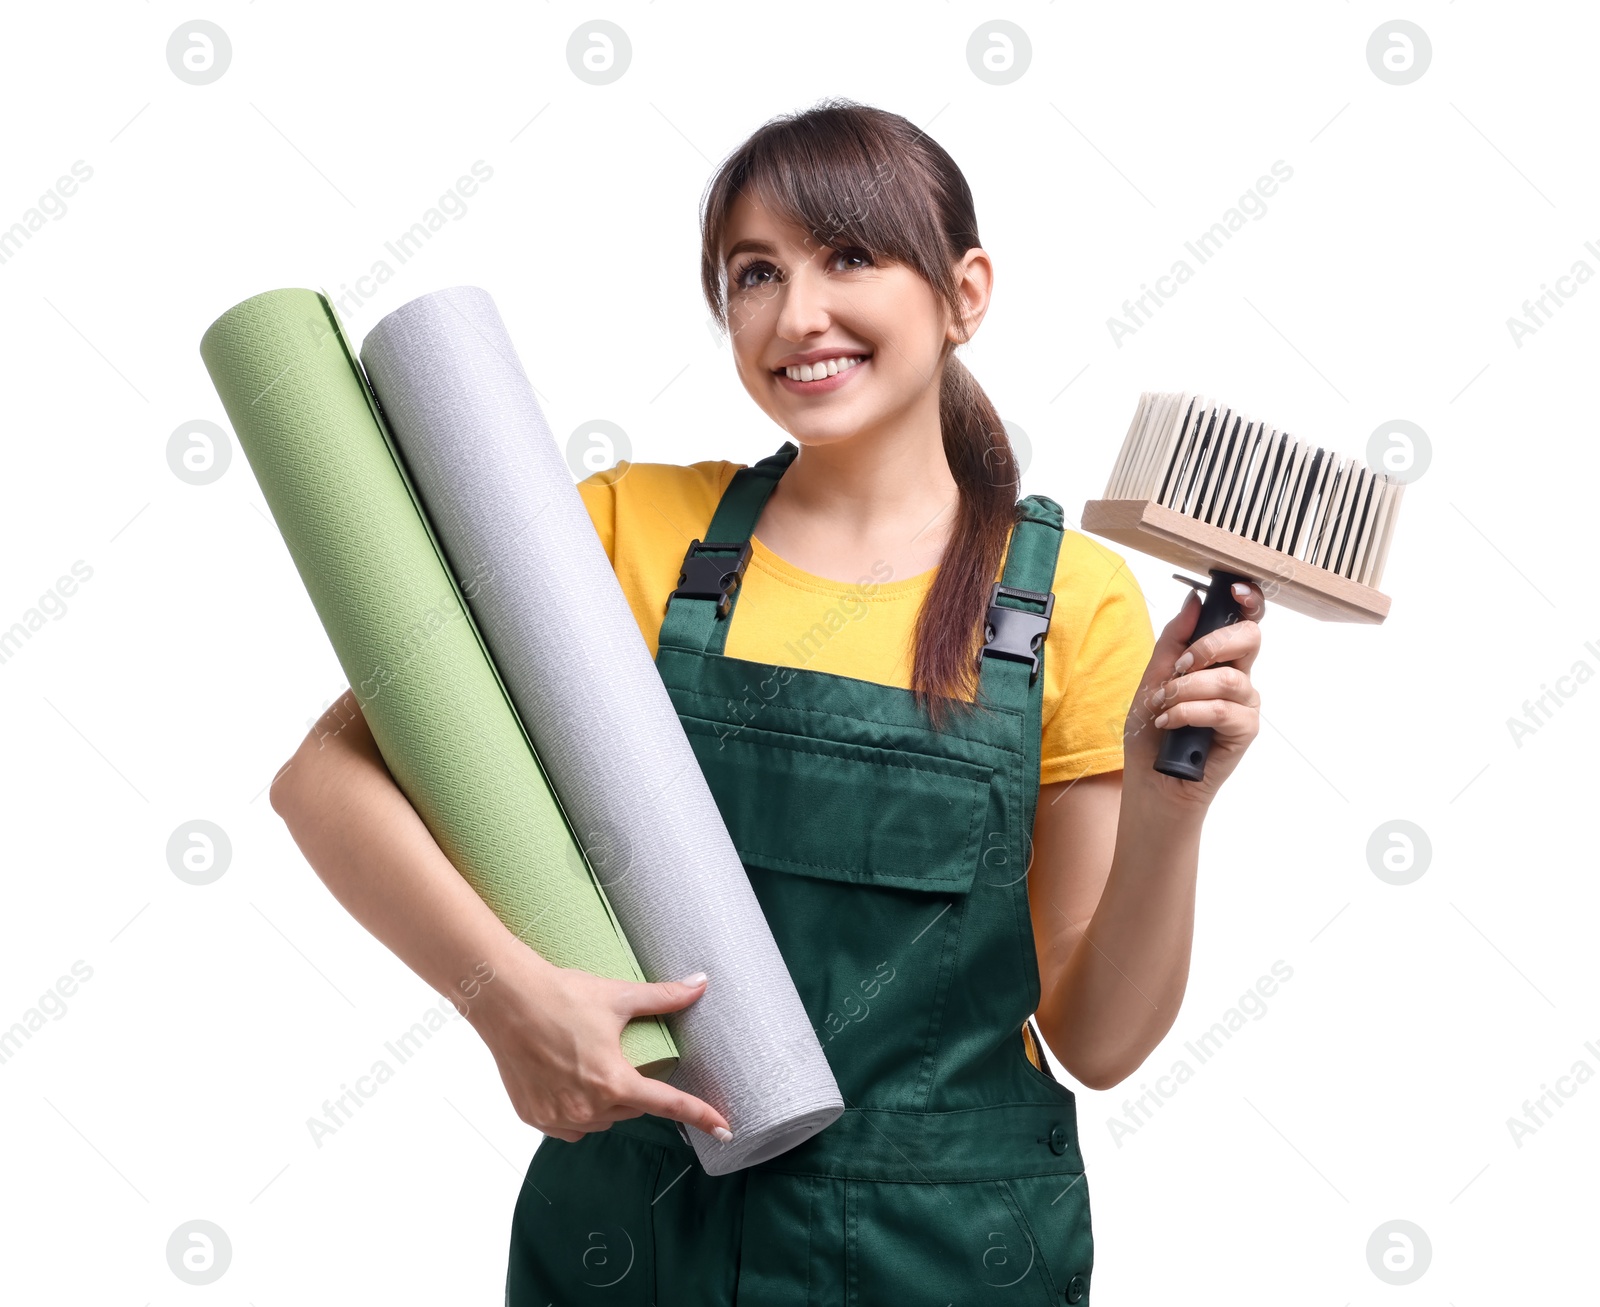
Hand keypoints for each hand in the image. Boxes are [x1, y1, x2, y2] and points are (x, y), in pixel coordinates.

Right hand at [467, 949, 730, 1144]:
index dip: (701, 1116)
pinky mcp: (534, 1117)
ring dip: (606, 1102)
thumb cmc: (562, 995)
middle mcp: (588, 1109)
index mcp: (614, 1082)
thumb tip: (700, 984)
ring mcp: (558, 1118)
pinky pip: (570, 1126)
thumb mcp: (618, 996)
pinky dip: (577, 1111)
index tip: (726, 1130)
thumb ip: (664, 997)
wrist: (505, 1000)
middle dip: (634, 1088)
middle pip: (631, 1108)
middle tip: (620, 1057)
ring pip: (601, 1120)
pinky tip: (567, 1082)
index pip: (668, 1105)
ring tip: (589, 1065)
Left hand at [1122, 579, 1264, 809]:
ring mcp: (1244, 704)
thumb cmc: (1152, 729)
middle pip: (1251, 638)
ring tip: (1162, 705)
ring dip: (1187, 689)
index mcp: (1218, 658)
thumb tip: (1194, 599)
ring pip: (1231, 678)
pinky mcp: (1244, 731)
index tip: (1235, 589)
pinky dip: (1190, 712)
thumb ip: (1175, 639)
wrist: (1151, 778)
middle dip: (1212, 644)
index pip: (1244, 621)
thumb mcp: (1153, 677)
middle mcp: (1237, 677)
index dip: (1248, 601)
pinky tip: (1169, 722)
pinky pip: (1225, 710)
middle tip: (1182, 665)